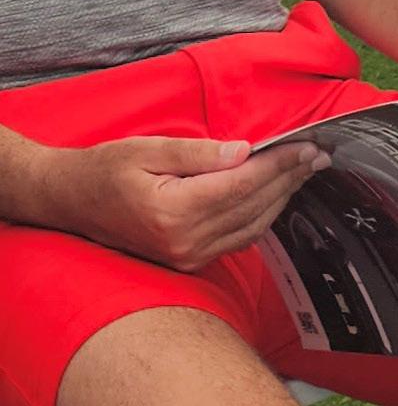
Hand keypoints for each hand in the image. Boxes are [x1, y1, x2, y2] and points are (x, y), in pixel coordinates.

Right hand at [30, 136, 328, 271]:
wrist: (70, 202)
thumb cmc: (105, 169)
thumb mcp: (146, 149)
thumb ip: (198, 153)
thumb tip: (245, 152)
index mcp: (173, 211)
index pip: (242, 185)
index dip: (279, 164)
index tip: (307, 146)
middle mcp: (184, 241)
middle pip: (253, 206)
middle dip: (289, 179)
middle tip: (318, 154)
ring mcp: (188, 255)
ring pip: (252, 225)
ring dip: (282, 197)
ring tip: (305, 170)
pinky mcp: (190, 259)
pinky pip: (239, 238)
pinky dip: (263, 215)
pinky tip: (277, 194)